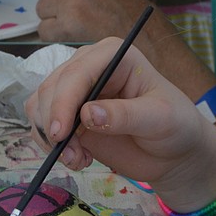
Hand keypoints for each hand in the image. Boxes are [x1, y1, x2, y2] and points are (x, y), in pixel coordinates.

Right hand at [25, 34, 215, 201]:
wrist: (174, 152)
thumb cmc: (175, 125)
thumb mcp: (159, 119)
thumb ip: (125, 115)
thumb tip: (88, 114)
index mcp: (113, 55)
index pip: (77, 72)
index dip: (63, 101)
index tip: (60, 133)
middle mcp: (90, 67)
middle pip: (51, 88)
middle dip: (54, 124)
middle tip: (73, 156)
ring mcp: (77, 92)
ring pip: (40, 106)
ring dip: (50, 137)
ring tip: (79, 160)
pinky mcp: (71, 116)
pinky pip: (44, 126)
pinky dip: (52, 146)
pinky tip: (79, 160)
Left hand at [27, 0, 155, 44]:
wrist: (147, 39)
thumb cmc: (128, 10)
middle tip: (74, 6)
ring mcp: (74, 3)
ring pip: (41, 7)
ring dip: (53, 16)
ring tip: (77, 20)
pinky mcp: (70, 26)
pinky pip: (43, 29)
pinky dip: (53, 34)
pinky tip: (73, 33)